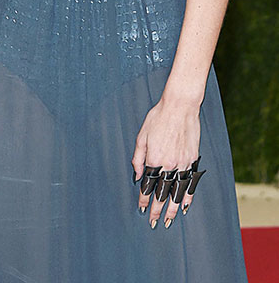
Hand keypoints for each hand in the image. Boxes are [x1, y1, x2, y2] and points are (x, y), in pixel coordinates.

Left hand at [132, 97, 199, 227]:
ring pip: (177, 191)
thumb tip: (137, 175)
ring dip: (172, 208)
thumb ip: (138, 157)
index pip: (148, 184)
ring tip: (169, 220)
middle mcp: (169, 164)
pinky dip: (188, 196)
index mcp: (154, 158)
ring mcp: (182, 163)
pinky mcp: (192, 159)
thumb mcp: (142, 135)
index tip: (142, 208)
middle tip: (154, 222)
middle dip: (157, 209)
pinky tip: (185, 205)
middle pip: (162, 192)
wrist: (180, 107)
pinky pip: (190, 182)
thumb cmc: (158, 117)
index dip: (144, 198)